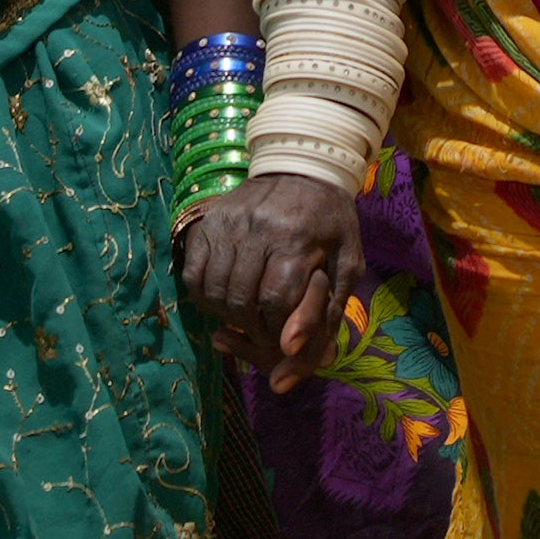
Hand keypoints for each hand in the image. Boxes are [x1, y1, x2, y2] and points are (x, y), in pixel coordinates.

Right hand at [174, 171, 365, 390]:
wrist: (304, 167)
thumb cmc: (330, 223)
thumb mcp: (346, 265)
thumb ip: (324, 317)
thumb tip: (289, 371)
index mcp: (296, 239)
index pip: (276, 303)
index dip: (279, 332)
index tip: (287, 338)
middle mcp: (258, 229)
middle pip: (241, 301)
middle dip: (253, 330)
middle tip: (266, 332)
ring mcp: (228, 224)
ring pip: (215, 292)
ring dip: (229, 317)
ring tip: (248, 318)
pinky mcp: (208, 223)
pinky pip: (193, 276)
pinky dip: (206, 298)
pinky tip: (225, 299)